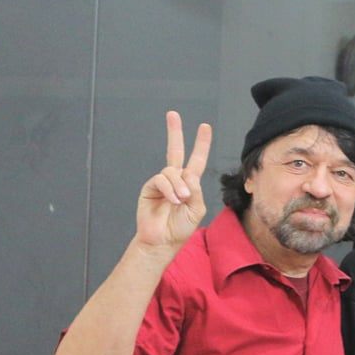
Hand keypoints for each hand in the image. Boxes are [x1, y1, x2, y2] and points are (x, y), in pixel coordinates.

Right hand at [137, 111, 210, 250]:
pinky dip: (170, 189)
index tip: (204, 126)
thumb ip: (195, 191)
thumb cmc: (181, 226)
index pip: (196, 159)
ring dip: (179, 186)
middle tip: (173, 114)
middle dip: (175, 132)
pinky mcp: (150, 187)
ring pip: (172, 171)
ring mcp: (162, 182)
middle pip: (175, 150)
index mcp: (190, 183)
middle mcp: (175, 179)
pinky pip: (161, 180)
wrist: (163, 240)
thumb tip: (187, 174)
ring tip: (181, 201)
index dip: (201, 144)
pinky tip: (172, 201)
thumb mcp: (196, 209)